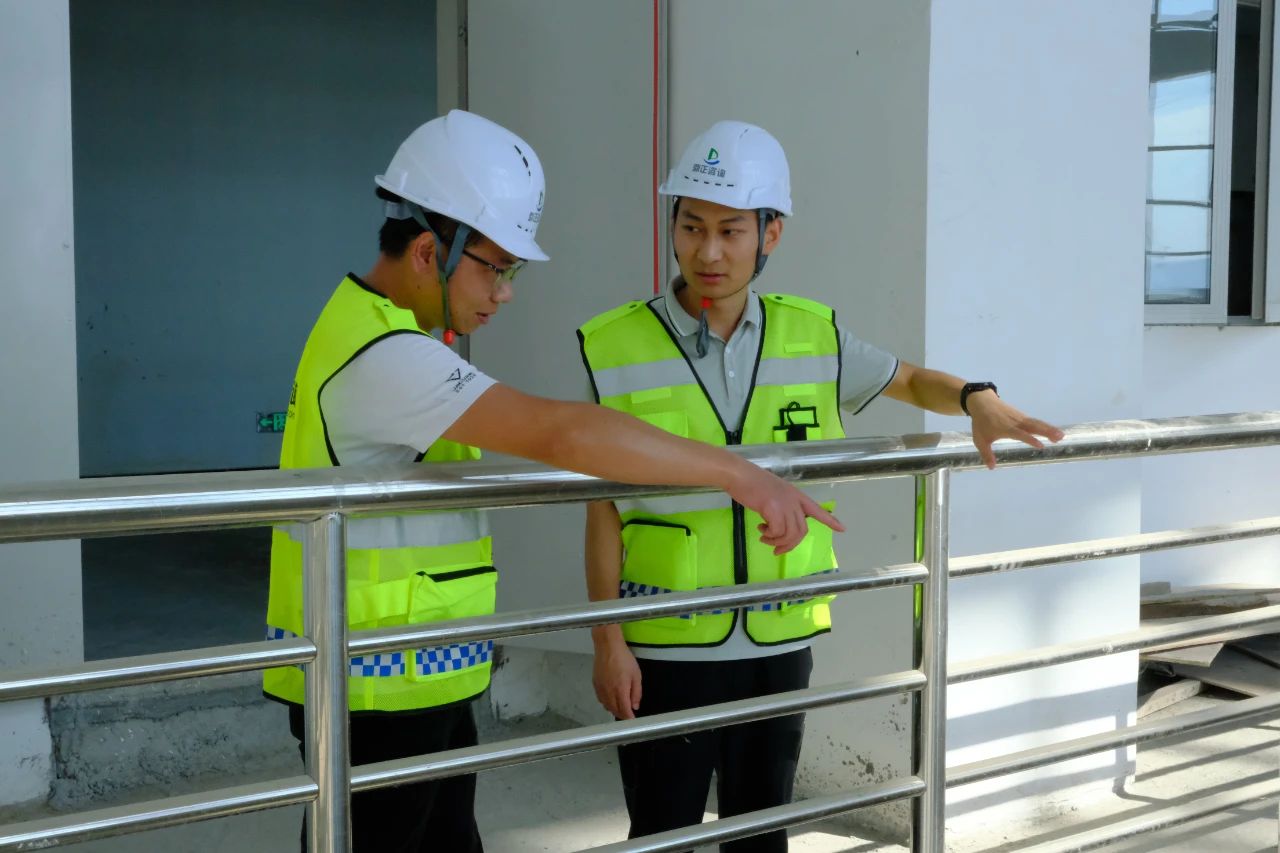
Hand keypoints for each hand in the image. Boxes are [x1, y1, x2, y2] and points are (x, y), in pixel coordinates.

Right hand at [592, 635, 642, 719]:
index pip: (624, 710)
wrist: (607, 646)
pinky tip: (611, 700)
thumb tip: (635, 706)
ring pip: (606, 706)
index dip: (629, 717)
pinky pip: (600, 699)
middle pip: (614, 710)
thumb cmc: (624, 659)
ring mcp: (600, 689)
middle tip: (628, 715)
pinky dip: (606, 703)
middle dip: (622, 715)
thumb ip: (636, 692)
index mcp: (620, 690)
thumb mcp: (636, 674)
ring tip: (620, 709)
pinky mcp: (595, 684)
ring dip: (614, 710)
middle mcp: (608, 692)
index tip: (633, 720)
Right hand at [727, 462, 844, 554]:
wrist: (739, 474)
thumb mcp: (774, 494)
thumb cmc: (751, 482)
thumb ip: (782, 506)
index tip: (842, 529)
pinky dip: (769, 536)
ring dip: (777, 542)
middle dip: (790, 544)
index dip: (830, 520)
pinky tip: (760, 530)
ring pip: (790, 534)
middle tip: (776, 549)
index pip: (817, 509)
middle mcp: (794, 500)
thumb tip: (780, 525)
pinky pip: (777, 532)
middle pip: (801, 530)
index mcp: (796, 495)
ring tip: (765, 538)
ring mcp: (784, 504)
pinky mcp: (773, 509)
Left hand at [967, 392, 1064, 469]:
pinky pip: (1034, 421)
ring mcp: (1020, 418)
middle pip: (1033, 426)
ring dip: (1049, 428)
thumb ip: (986, 454)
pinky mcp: (1022, 416)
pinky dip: (1044, 425)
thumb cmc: (981, 423)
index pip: (1020, 434)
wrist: (982, 402)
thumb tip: (992, 468)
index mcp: (1006, 428)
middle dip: (1046, 431)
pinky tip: (1053, 431)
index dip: (1030, 439)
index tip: (1041, 445)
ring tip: (1061, 436)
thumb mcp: (980, 440)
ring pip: (1036, 423)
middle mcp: (1016, 422)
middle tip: (1060, 437)